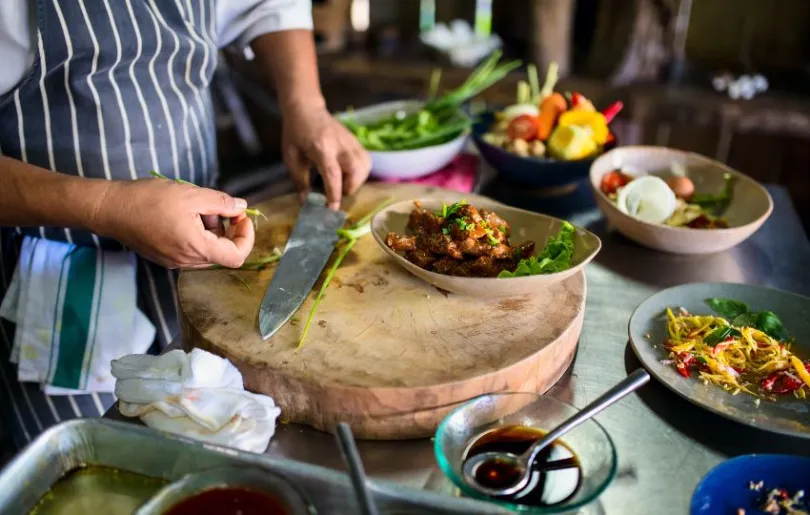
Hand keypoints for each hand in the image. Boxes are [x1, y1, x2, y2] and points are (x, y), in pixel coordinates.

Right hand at [93, 179, 254, 268]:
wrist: (110, 208)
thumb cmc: (148, 200)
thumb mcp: (191, 195)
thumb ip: (221, 203)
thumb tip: (242, 207)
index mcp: (196, 248)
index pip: (237, 256)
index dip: (246, 237)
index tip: (241, 216)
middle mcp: (186, 261)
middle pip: (223, 252)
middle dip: (228, 229)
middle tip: (218, 206)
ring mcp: (174, 261)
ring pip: (207, 250)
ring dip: (211, 230)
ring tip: (196, 207)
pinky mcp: (165, 257)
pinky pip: (192, 249)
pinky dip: (197, 233)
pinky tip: (184, 214)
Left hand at [281, 101, 370, 209]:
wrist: (306, 109)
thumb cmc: (296, 133)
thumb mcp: (291, 157)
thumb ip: (300, 180)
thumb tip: (307, 202)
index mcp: (322, 148)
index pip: (333, 174)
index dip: (334, 194)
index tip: (332, 209)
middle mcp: (341, 145)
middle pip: (356, 171)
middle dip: (348, 188)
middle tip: (336, 191)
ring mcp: (352, 142)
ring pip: (365, 167)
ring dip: (356, 181)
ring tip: (342, 183)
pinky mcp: (357, 142)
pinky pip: (366, 162)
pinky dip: (360, 173)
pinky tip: (348, 173)